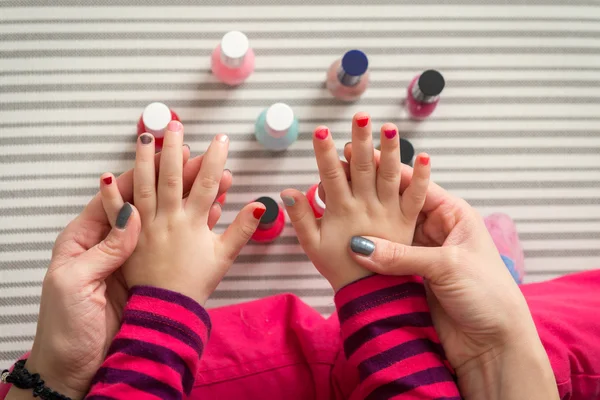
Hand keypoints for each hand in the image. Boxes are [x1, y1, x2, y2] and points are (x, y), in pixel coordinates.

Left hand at [8, 146, 230, 399]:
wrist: (77, 369)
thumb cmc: (66, 326)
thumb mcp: (75, 283)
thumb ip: (104, 249)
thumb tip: (132, 214)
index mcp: (84, 238)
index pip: (118, 196)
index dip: (142, 173)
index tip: (166, 154)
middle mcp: (111, 242)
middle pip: (146, 201)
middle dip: (172, 178)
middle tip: (197, 157)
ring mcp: (133, 258)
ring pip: (166, 218)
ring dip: (190, 198)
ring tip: (215, 179)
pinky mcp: (149, 275)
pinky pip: (175, 243)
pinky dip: (196, 226)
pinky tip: (216, 211)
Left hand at [101, 122, 263, 304]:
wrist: (163, 317)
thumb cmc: (194, 288)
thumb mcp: (222, 260)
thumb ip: (240, 232)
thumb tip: (261, 205)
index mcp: (192, 225)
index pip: (205, 184)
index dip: (214, 160)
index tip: (220, 139)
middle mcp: (167, 222)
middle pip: (172, 179)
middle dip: (176, 151)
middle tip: (178, 126)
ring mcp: (144, 230)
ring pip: (143, 188)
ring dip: (144, 161)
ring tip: (145, 137)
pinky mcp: (126, 242)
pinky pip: (115, 215)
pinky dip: (110, 196)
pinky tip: (104, 176)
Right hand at [280, 113, 430, 290]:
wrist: (383, 308)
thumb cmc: (345, 278)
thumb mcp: (316, 251)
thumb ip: (305, 222)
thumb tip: (290, 194)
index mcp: (347, 214)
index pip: (337, 176)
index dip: (328, 153)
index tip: (320, 132)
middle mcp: (371, 211)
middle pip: (366, 170)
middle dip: (362, 141)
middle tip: (360, 116)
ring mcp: (394, 218)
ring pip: (391, 179)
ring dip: (390, 152)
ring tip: (390, 128)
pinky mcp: (412, 228)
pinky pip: (417, 200)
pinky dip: (421, 179)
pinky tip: (426, 158)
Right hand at [345, 163, 557, 398]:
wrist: (493, 345)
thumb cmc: (488, 296)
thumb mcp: (447, 267)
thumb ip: (402, 255)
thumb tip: (359, 245)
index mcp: (453, 215)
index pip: (415, 185)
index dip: (387, 172)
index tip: (360, 159)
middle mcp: (436, 229)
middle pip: (398, 206)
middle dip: (372, 196)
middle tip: (342, 181)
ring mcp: (422, 253)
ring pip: (390, 233)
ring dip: (369, 227)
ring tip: (339, 211)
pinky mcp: (411, 276)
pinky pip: (386, 259)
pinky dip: (370, 254)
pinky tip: (349, 246)